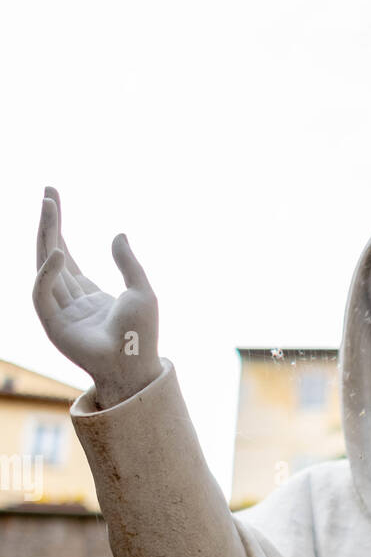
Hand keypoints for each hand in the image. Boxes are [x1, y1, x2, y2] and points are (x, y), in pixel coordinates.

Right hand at [33, 187, 160, 408]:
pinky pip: (42, 293)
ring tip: (49, 206)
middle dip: (49, 224)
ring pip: (45, 266)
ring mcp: (60, 312)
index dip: (59, 226)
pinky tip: (59, 252)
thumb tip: (119, 235)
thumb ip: (128, 262)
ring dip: (46, 235)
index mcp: (90, 296)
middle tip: (47, 193)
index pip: (67, 255)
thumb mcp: (141, 290)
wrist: (136, 364)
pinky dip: (47, 272)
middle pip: (53, 254)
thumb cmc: (143, 334)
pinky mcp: (53, 325)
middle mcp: (71, 302)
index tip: (53, 197)